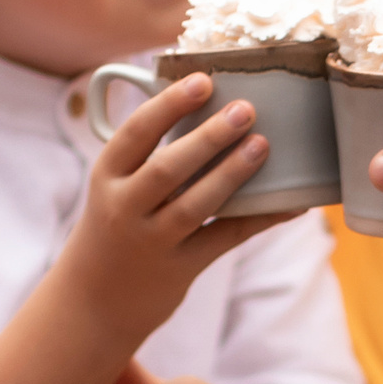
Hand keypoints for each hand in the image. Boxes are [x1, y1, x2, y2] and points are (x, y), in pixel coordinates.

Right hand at [0, 74, 292, 383]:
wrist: (89, 304)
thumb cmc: (113, 227)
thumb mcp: (113, 188)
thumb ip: (148, 153)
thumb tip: (203, 95)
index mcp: (106, 176)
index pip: (136, 134)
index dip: (169, 105)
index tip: (203, 80)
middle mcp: (124, 209)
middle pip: (168, 169)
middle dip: (208, 138)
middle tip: (245, 108)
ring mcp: (151, 242)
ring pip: (196, 205)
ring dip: (232, 174)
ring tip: (264, 145)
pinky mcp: (179, 269)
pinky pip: (226, 238)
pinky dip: (261, 218)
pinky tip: (292, 201)